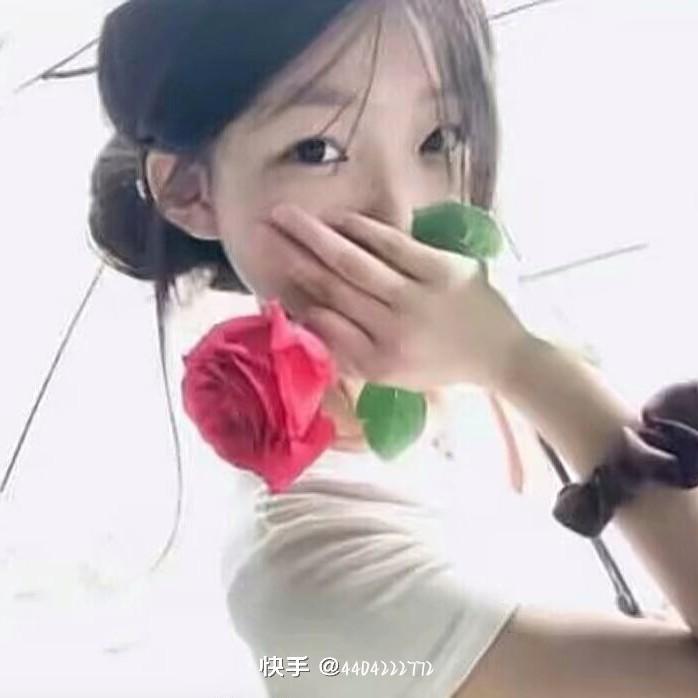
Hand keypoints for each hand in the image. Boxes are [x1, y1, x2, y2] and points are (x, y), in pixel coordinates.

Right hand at [265, 203, 527, 391]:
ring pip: (354, 262)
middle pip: (331, 286)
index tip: (266, 265)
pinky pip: (393, 245)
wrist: (502, 354)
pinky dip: (362, 230)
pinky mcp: (443, 270)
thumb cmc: (441, 364)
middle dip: (290, 254)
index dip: (292, 291)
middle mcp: (393, 331)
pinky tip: (336, 218)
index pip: (324, 322)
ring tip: (285, 215)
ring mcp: (419, 297)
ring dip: (315, 235)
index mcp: (379, 361)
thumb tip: (309, 316)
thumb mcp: (392, 375)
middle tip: (261, 230)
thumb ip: (349, 352)